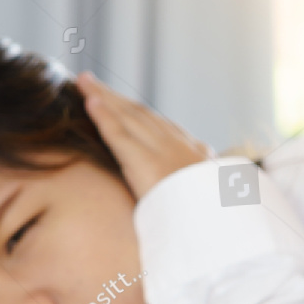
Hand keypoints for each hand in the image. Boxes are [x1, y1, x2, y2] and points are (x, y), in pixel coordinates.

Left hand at [76, 72, 212, 198]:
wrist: (220, 222)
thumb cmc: (216, 211)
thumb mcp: (214, 187)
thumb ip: (205, 170)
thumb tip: (208, 154)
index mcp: (189, 150)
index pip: (154, 123)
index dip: (131, 108)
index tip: (115, 98)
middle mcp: (173, 144)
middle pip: (136, 113)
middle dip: (112, 96)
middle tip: (88, 81)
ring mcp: (159, 151)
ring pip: (125, 116)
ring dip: (101, 97)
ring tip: (83, 82)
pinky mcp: (145, 163)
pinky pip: (118, 135)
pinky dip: (103, 116)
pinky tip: (89, 102)